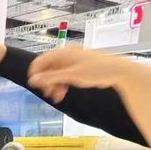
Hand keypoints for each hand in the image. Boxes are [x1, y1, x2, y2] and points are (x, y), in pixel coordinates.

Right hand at [27, 47, 147, 103]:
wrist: (118, 71)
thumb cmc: (98, 70)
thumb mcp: (71, 76)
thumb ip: (51, 78)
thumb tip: (34, 80)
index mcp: (64, 52)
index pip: (42, 59)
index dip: (35, 72)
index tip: (32, 83)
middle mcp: (68, 54)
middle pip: (50, 67)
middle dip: (47, 81)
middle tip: (47, 94)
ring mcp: (75, 60)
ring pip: (58, 73)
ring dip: (55, 84)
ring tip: (57, 96)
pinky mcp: (81, 67)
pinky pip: (66, 75)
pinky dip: (63, 83)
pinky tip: (64, 92)